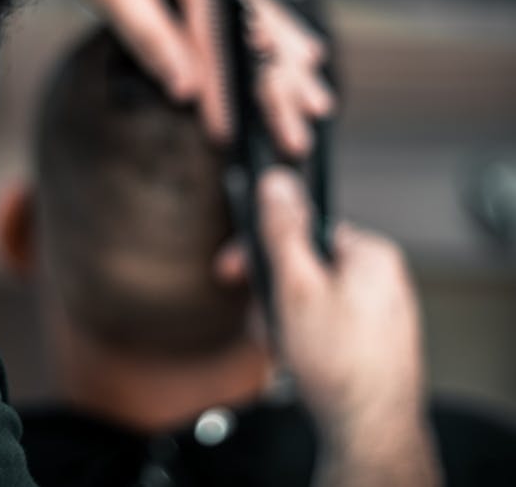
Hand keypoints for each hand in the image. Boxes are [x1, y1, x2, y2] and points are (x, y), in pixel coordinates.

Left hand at [55, 0, 330, 154]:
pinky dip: (276, 36)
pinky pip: (250, 9)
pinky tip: (301, 55)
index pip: (216, 37)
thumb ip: (152, 39)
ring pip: (264, 22)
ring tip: (319, 102)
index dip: (222, 90)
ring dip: (289, 65)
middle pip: (256, 33)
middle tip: (298, 135)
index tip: (227, 131)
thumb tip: (185, 88)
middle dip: (277, 87)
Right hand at [259, 170, 439, 485]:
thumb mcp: (298, 286)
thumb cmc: (341, 366)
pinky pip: (327, 325)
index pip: (306, 228)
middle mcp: (381, 280)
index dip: (265, 249)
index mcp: (371, 255)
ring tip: (280, 346)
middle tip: (260, 316)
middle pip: (306, 266)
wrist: (369, 434)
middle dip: (273, 294)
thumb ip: (283, 230)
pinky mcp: (372, 342)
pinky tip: (294, 358)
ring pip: (312, 299)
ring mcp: (378, 314)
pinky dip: (303, 337)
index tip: (236, 264)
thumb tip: (277, 182)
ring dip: (283, 319)